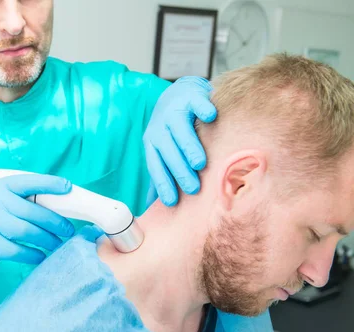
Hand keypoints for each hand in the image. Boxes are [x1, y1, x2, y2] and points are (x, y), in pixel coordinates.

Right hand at [0, 174, 74, 285]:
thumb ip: (20, 200)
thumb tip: (57, 204)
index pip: (27, 181)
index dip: (49, 183)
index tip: (68, 187)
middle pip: (33, 211)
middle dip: (55, 222)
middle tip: (68, 229)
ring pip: (28, 231)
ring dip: (47, 240)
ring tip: (57, 244)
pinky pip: (18, 250)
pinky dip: (33, 255)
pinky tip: (41, 256)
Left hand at [143, 76, 216, 205]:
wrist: (180, 94)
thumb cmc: (174, 130)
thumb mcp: (164, 150)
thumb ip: (163, 172)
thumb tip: (151, 206)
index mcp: (152, 142)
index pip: (155, 165)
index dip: (163, 183)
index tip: (172, 202)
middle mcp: (160, 126)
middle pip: (167, 150)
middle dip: (178, 170)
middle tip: (192, 188)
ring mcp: (174, 110)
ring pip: (179, 129)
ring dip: (189, 146)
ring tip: (199, 163)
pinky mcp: (190, 95)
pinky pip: (196, 103)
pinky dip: (203, 109)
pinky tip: (211, 117)